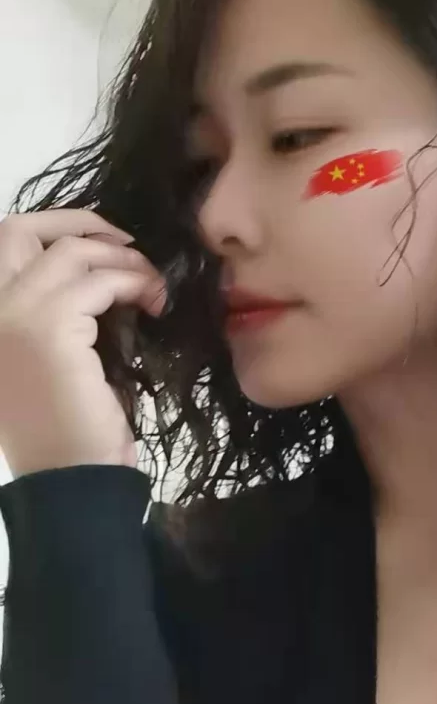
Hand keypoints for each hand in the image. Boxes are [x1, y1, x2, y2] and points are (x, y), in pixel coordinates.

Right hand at [0, 210, 165, 477]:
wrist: (70, 480)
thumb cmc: (67, 431)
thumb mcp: (57, 358)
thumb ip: (61, 311)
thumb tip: (102, 268)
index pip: (3, 244)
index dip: (54, 230)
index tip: (105, 242)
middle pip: (18, 229)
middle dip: (80, 223)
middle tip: (129, 244)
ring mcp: (11, 315)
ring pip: (70, 251)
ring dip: (122, 259)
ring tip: (153, 286)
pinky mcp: (49, 327)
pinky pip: (100, 280)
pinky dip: (135, 281)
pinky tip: (155, 303)